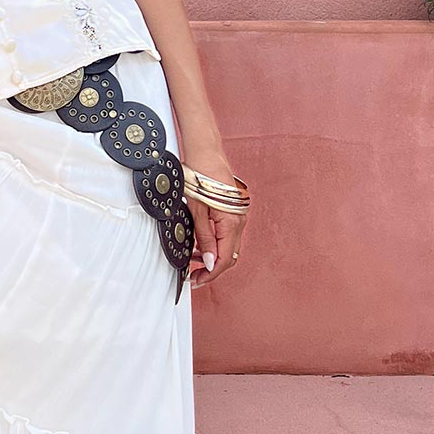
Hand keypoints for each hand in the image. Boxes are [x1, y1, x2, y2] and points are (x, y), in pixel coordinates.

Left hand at [183, 151, 247, 289]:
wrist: (206, 152)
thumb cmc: (199, 176)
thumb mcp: (197, 210)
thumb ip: (204, 238)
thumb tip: (209, 262)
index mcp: (232, 222)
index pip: (225, 259)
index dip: (211, 273)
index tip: (196, 281)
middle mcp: (240, 221)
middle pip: (230, 256)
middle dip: (212, 269)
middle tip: (194, 276)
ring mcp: (239, 215)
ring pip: (229, 246)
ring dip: (213, 257)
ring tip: (193, 261)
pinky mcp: (234, 211)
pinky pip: (228, 234)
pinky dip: (216, 244)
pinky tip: (200, 245)